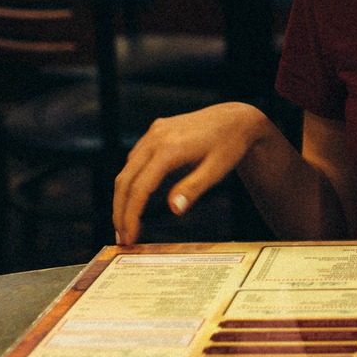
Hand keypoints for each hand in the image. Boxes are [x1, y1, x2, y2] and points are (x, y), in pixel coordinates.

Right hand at [112, 102, 269, 245]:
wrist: (236, 118)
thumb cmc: (230, 144)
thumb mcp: (217, 170)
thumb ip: (194, 188)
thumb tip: (173, 209)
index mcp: (170, 148)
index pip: (140, 188)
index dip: (131, 215)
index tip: (129, 238)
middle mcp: (156, 137)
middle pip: (125, 180)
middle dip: (120, 211)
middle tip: (122, 238)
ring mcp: (154, 132)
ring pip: (127, 169)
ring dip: (122, 197)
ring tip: (126, 223)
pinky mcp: (156, 131)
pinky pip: (135, 158)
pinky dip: (130, 180)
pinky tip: (135, 197)